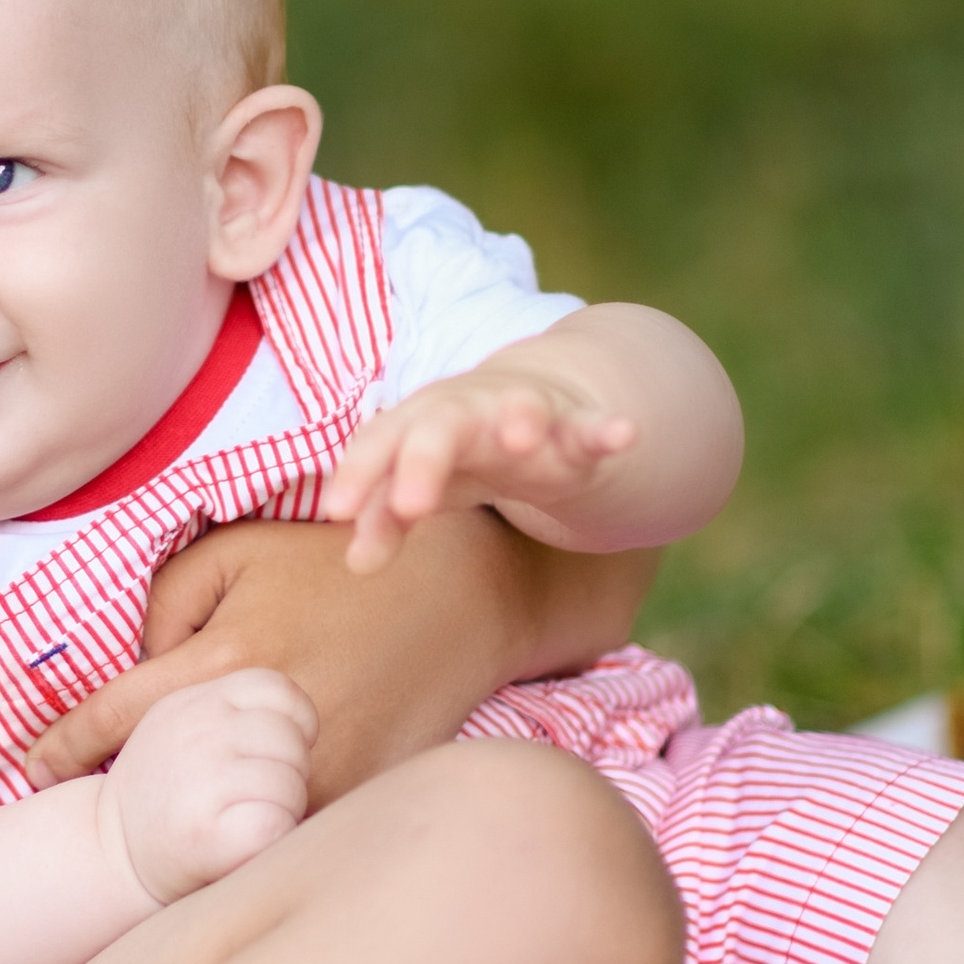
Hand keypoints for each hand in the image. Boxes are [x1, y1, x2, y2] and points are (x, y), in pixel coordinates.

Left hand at [19, 512, 660, 802]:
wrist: (464, 592)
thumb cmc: (334, 564)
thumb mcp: (235, 552)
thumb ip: (166, 606)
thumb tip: (136, 668)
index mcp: (226, 660)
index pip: (114, 720)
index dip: (59, 749)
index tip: (30, 770)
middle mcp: (266, 726)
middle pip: (164, 790)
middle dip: (114, 809)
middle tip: (68, 824)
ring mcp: (321, 772)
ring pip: (228, 828)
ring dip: (185, 836)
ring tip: (147, 842)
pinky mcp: (363, 797)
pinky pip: (292, 833)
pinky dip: (254, 839)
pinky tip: (225, 839)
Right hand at [95, 669, 314, 904]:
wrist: (111, 852)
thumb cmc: (170, 790)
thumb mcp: (190, 723)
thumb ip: (237, 709)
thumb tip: (316, 691)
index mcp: (198, 697)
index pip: (283, 692)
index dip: (294, 727)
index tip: (272, 755)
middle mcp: (197, 729)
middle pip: (292, 742)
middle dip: (289, 774)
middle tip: (254, 797)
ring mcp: (201, 778)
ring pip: (290, 786)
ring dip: (282, 811)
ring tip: (243, 820)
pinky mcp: (208, 832)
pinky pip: (278, 826)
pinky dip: (273, 841)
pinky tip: (244, 845)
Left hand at [319, 370, 635, 571]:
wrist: (539, 401)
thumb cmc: (462, 455)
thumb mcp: (425, 484)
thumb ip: (388, 517)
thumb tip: (356, 562)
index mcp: (421, 423)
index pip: (383, 441)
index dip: (361, 471)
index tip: (337, 510)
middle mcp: (470, 411)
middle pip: (441, 425)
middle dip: (425, 458)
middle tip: (412, 505)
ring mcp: (527, 414)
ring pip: (522, 409)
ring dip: (522, 419)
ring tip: (522, 437)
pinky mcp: (578, 428)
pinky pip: (594, 428)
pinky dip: (609, 430)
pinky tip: (627, 434)